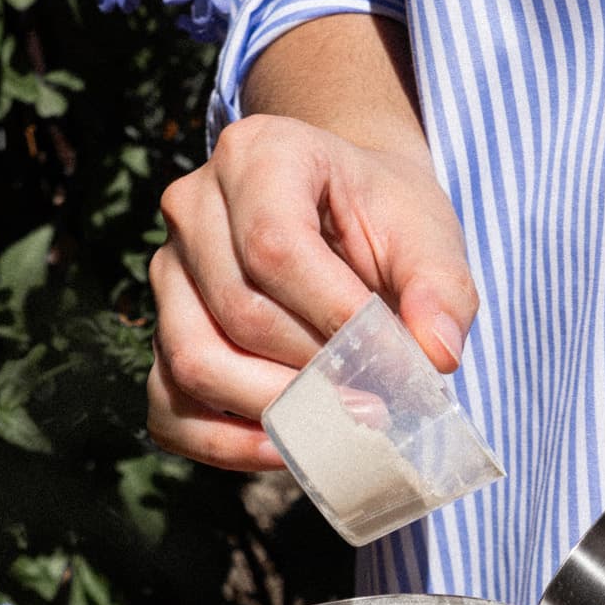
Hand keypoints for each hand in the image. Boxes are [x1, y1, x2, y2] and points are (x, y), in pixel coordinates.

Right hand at [147, 114, 478, 469]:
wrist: (346, 213)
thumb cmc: (384, 220)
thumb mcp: (427, 236)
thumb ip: (441, 289)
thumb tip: (436, 355)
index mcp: (257, 155)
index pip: (274, 248)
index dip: (334, 318)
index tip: (393, 361)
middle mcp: (193, 206)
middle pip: (237, 313)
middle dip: (312, 372)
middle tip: (375, 402)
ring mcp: (169, 273)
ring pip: (194, 362)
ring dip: (270, 410)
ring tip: (336, 423)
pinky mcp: (163, 333)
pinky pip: (169, 407)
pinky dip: (224, 445)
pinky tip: (287, 448)